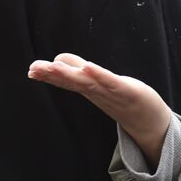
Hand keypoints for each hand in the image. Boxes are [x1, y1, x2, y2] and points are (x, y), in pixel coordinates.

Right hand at [27, 53, 172, 164]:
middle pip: (73, 82)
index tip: (31, 70)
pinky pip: (111, 82)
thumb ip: (78, 72)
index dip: (49, 75)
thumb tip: (57, 60)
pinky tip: (87, 67)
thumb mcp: (98, 83)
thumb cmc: (122, 98)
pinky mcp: (128, 91)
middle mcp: (97, 92)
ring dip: (71, 74)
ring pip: (88, 82)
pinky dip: (99, 75)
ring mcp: (112, 93)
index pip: (66, 80)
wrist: (149, 120)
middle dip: (53, 75)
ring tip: (54, 66)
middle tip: (33, 69)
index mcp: (89, 90)